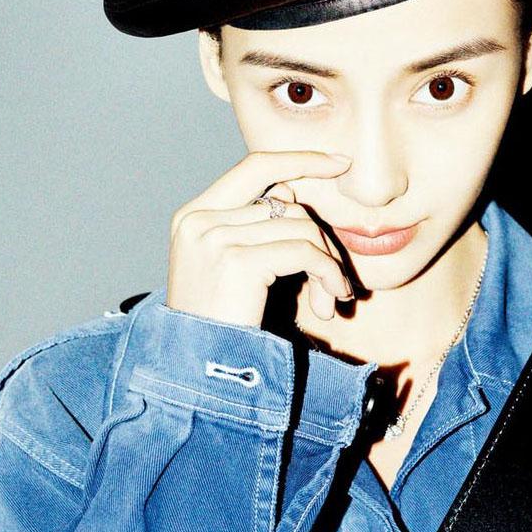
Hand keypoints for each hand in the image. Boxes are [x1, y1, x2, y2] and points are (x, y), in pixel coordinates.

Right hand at [166, 150, 353, 327]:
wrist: (196, 373)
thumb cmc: (220, 326)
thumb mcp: (231, 268)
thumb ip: (253, 228)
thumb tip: (290, 194)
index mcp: (193, 215)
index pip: (254, 167)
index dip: (299, 159)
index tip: (339, 162)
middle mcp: (199, 219)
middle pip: (287, 204)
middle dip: (320, 241)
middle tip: (335, 280)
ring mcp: (214, 237)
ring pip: (300, 227)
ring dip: (327, 265)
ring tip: (330, 300)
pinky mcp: (237, 261)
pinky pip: (304, 252)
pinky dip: (327, 274)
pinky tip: (329, 302)